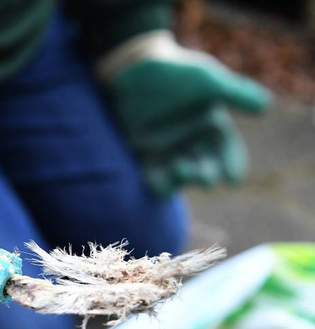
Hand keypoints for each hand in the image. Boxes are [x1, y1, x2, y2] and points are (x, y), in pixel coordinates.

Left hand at [98, 31, 270, 197]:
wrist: (137, 69)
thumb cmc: (178, 72)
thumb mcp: (209, 81)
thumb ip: (235, 94)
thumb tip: (266, 106)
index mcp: (215, 127)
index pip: (228, 151)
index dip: (232, 165)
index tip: (232, 179)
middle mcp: (194, 142)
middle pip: (206, 167)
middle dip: (207, 175)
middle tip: (206, 178)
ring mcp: (170, 150)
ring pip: (181, 176)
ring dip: (184, 179)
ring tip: (181, 169)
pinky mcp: (145, 154)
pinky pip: (154, 177)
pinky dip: (158, 184)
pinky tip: (161, 184)